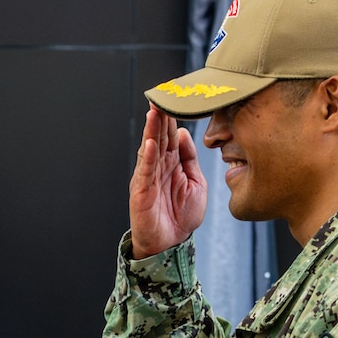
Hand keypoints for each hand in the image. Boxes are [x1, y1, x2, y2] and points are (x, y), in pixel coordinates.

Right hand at [129, 106, 205, 258]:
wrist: (171, 244)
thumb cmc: (182, 216)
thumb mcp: (196, 183)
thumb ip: (190, 159)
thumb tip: (184, 133)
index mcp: (172, 163)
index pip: (171, 134)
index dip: (173, 116)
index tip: (176, 97)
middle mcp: (158, 166)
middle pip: (159, 136)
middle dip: (160, 115)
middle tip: (162, 94)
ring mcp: (148, 177)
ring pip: (150, 149)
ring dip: (152, 130)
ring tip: (154, 111)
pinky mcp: (142, 192)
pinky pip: (145, 171)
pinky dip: (148, 157)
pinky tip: (150, 143)